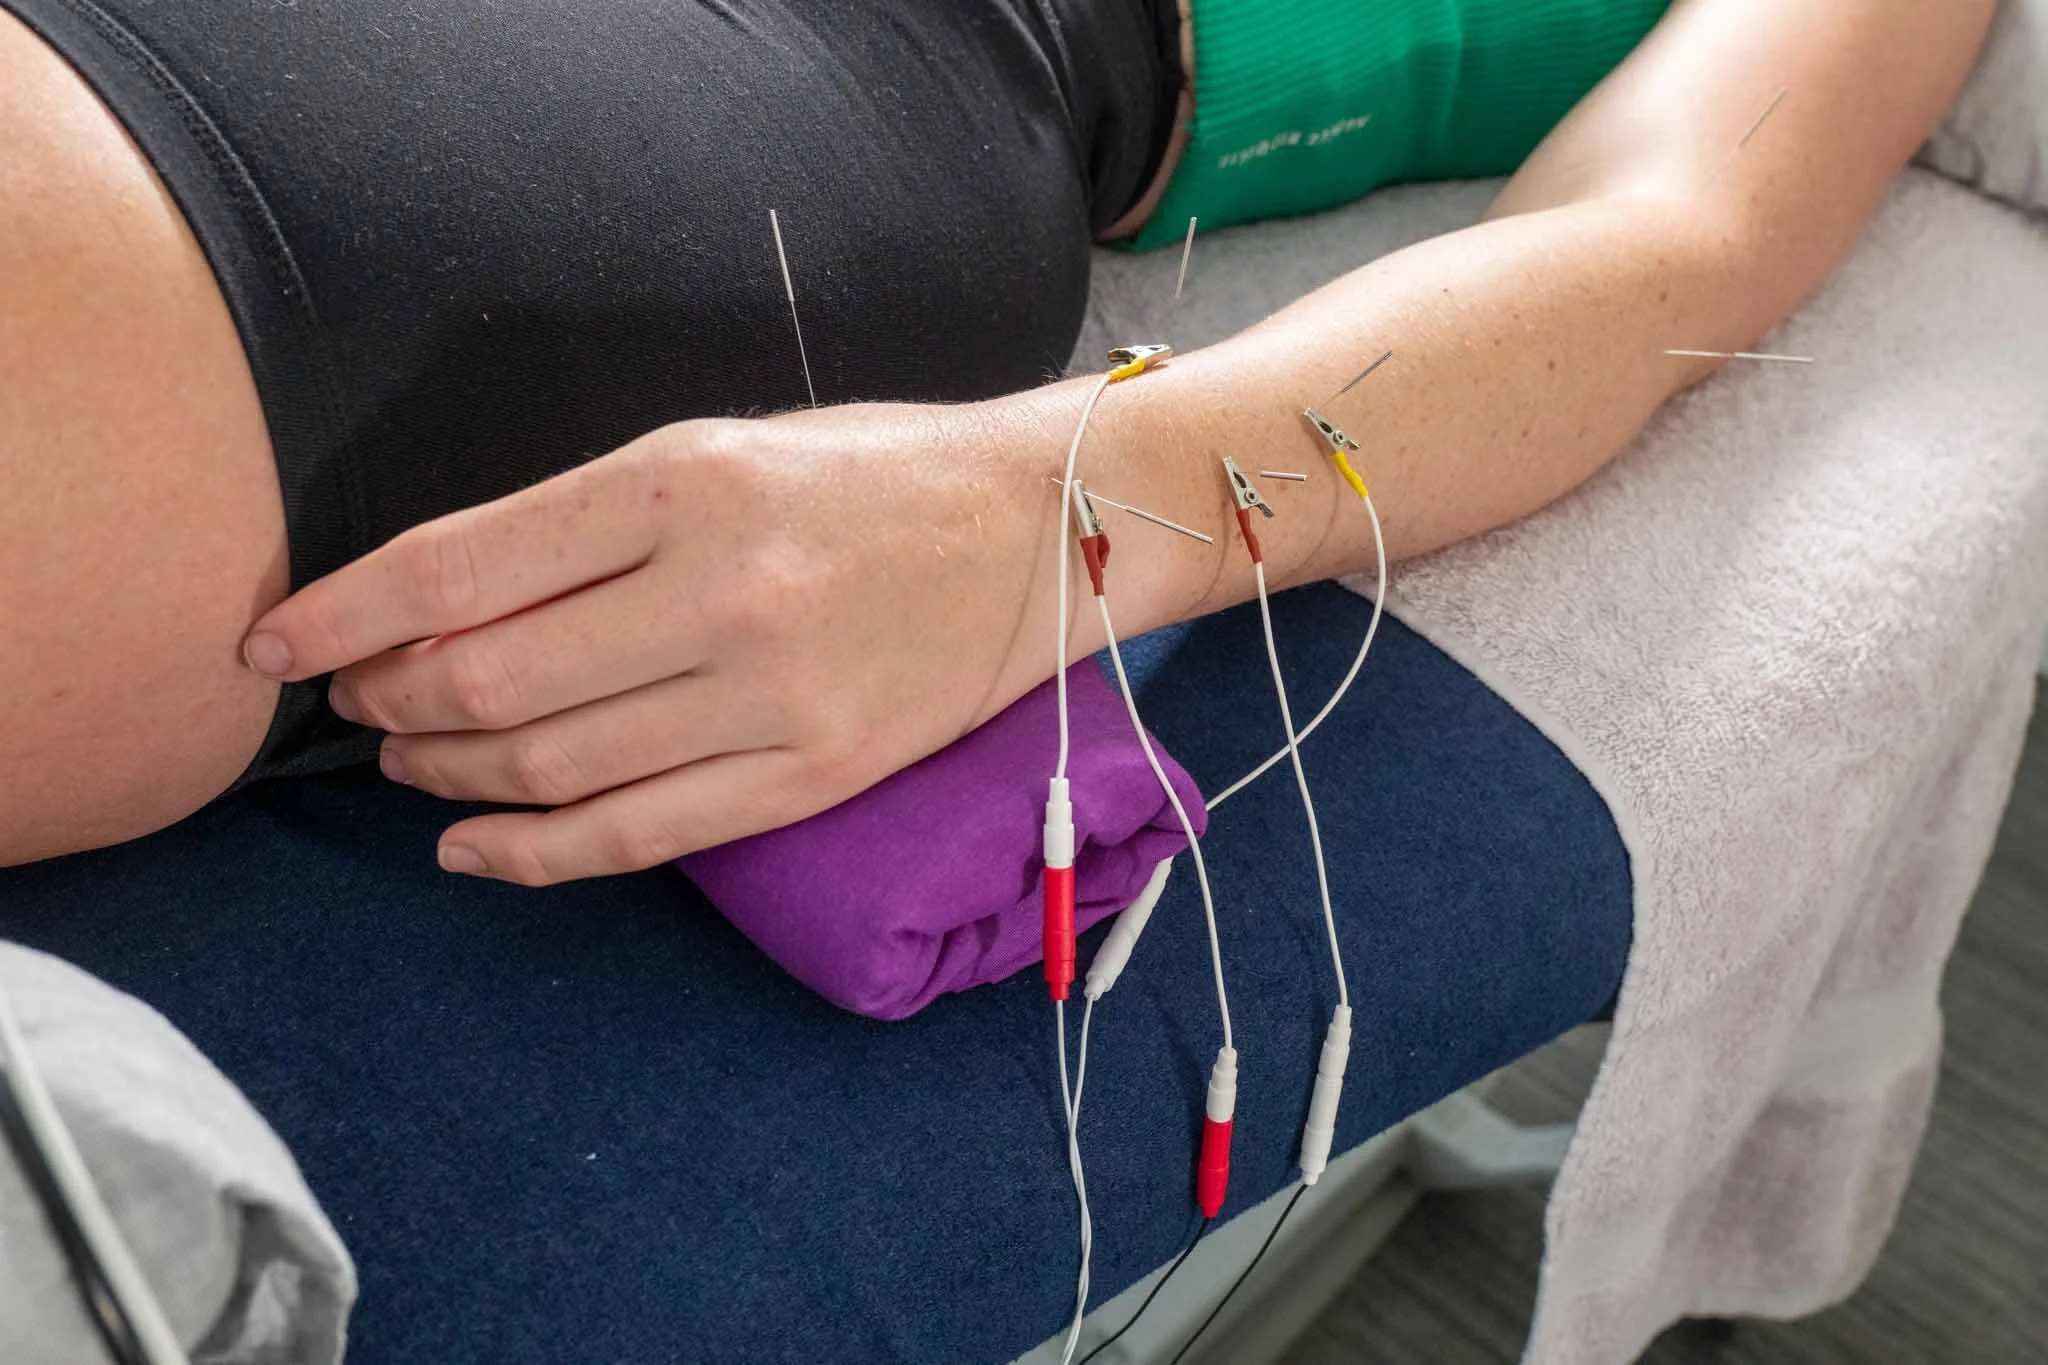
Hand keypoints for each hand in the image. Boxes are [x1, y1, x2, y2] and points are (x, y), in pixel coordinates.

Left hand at [241, 401, 1063, 883]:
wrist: (1039, 529)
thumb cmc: (870, 472)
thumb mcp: (716, 447)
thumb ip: (582, 521)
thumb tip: (439, 601)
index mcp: (682, 482)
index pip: (457, 565)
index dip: (342, 612)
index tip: (275, 642)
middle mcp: (720, 592)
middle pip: (487, 681)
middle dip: (388, 700)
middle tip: (356, 701)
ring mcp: (772, 698)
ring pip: (552, 767)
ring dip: (445, 775)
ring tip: (410, 763)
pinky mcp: (814, 776)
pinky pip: (641, 836)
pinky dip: (534, 854)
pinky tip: (472, 848)